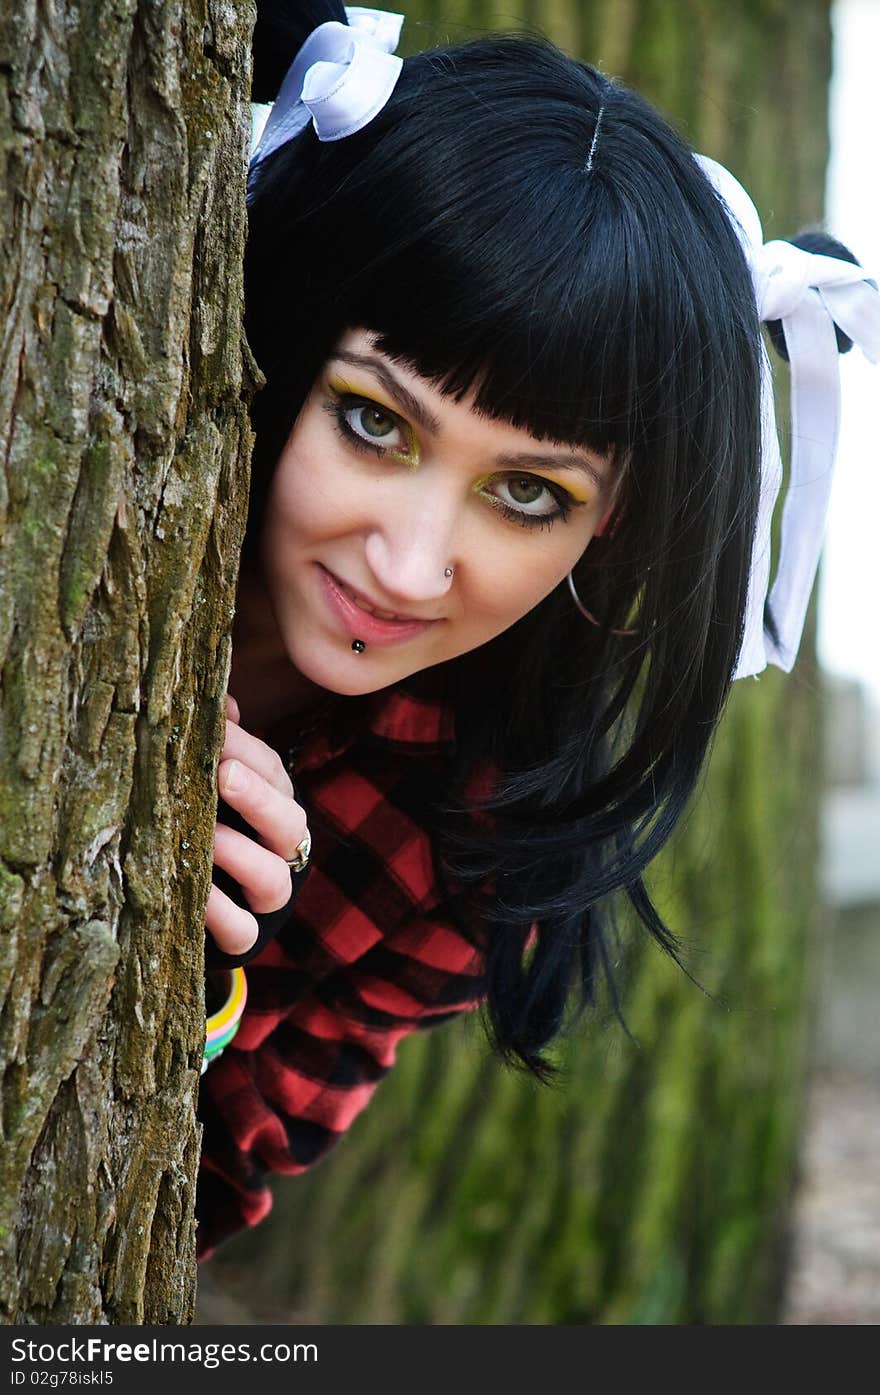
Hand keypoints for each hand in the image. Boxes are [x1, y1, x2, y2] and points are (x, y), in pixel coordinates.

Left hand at [204, 692, 309, 956]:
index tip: (215, 731)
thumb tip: (223, 702)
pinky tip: (195, 895)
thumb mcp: (218, 786)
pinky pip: (242, 930)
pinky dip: (221, 915)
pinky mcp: (245, 936)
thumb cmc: (215, 826)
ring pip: (273, 879)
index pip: (274, 774)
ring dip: (242, 855)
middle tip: (223, 772)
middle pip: (288, 823)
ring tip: (208, 837)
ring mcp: (266, 895)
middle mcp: (281, 850)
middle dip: (258, 798)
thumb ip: (224, 746)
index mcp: (275, 806)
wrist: (211, 906)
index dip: (249, 752)